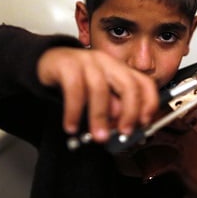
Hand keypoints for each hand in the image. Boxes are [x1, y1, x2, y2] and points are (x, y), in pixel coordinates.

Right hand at [36, 47, 159, 141]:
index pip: (144, 83)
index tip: (144, 123)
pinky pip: (74, 89)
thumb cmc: (76, 82)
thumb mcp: (100, 98)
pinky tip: (71, 126)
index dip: (149, 104)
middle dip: (130, 112)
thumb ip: (113, 111)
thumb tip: (122, 126)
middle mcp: (107, 63)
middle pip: (128, 84)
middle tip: (125, 132)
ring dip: (100, 117)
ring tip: (98, 136)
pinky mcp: (66, 64)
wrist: (47, 63)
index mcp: (120, 70)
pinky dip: (74, 111)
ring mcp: (87, 61)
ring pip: (100, 88)